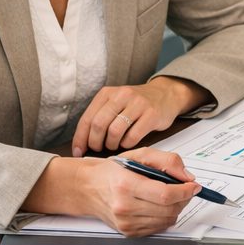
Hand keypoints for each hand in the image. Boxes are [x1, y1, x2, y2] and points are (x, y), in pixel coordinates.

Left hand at [72, 77, 199, 155]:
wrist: (165, 94)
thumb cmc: (136, 104)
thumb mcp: (116, 103)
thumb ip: (100, 117)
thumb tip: (81, 144)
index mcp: (108, 93)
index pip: (87, 118)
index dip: (80, 138)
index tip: (78, 151)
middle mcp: (122, 95)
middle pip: (98, 125)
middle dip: (95, 143)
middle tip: (98, 149)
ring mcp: (138, 104)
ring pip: (114, 132)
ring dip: (111, 144)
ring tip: (114, 145)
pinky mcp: (152, 114)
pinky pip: (133, 136)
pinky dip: (127, 144)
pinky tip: (128, 142)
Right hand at [77, 148, 199, 237]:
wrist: (88, 188)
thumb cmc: (113, 170)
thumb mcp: (140, 154)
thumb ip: (167, 161)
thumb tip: (187, 176)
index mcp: (126, 184)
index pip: (165, 194)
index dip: (185, 191)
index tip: (195, 186)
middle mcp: (124, 207)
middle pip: (169, 209)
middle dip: (184, 198)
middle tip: (186, 188)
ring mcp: (125, 223)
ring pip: (166, 220)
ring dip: (177, 208)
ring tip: (173, 195)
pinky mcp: (127, 232)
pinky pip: (158, 228)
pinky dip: (166, 216)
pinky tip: (160, 205)